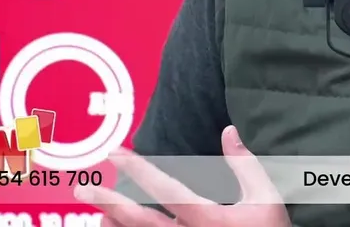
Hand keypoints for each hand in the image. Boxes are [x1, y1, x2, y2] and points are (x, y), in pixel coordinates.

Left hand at [75, 125, 289, 226]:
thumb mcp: (266, 198)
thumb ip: (244, 164)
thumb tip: (229, 131)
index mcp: (206, 218)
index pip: (165, 189)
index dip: (138, 170)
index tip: (117, 153)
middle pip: (139, 220)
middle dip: (109, 202)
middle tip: (83, 189)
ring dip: (116, 224)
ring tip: (96, 211)